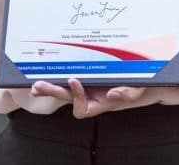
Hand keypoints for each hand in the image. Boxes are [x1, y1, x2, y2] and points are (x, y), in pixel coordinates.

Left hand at [30, 78, 146, 118]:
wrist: (142, 78)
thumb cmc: (139, 86)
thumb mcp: (138, 90)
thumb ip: (128, 93)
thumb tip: (112, 93)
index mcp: (100, 103)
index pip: (82, 107)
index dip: (76, 95)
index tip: (74, 80)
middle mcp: (90, 97)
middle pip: (67, 98)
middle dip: (53, 92)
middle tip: (39, 86)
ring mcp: (87, 87)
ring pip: (64, 90)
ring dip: (50, 87)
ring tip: (36, 84)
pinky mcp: (86, 76)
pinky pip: (69, 78)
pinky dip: (59, 76)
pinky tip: (49, 72)